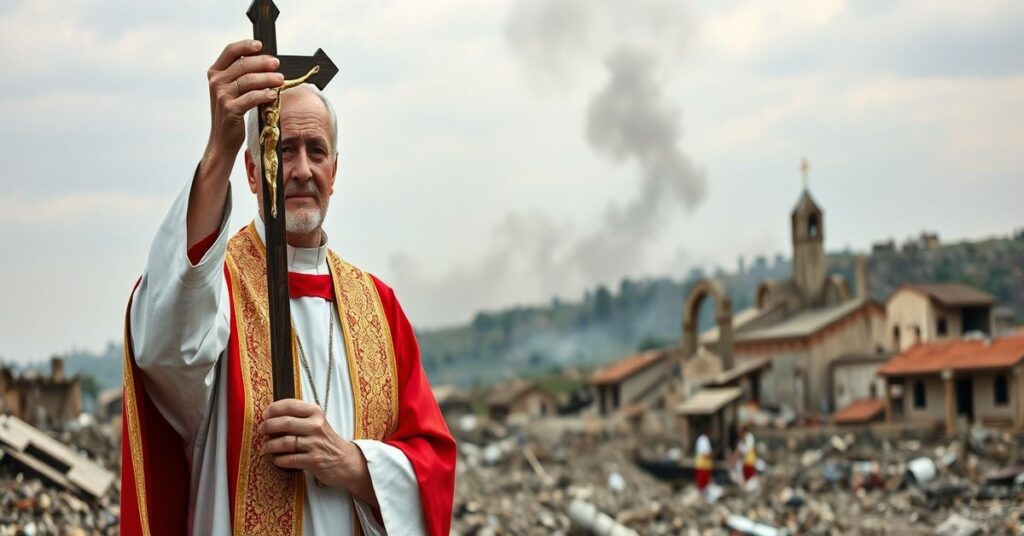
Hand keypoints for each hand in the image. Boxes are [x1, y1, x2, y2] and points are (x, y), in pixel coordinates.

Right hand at [205, 39, 282, 158]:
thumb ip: (242, 75)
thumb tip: (267, 63)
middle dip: (263, 63)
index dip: (246, 45)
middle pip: (243, 65)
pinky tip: (273, 95)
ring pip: (249, 80)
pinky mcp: (230, 109)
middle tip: (277, 65)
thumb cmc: (232, 112)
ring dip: (267, 79)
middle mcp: (216, 82)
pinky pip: (251, 98)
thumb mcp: (232, 90)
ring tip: (280, 80)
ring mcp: (222, 96)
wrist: (222, 139)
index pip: (230, 51)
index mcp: (215, 73)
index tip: (261, 45)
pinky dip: (264, 95)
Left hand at [259, 399, 375, 504]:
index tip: (265, 414)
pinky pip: (289, 459)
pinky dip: (278, 460)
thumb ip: (298, 417)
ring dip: (270, 445)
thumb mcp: (317, 422)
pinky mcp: (313, 461)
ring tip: (265, 446)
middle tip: (262, 430)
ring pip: (285, 442)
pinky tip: (276, 459)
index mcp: (316, 413)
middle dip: (268, 426)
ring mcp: (315, 444)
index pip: (291, 405)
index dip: (274, 409)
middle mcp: (316, 426)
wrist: (346, 460)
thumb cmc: (326, 440)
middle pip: (285, 423)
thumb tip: (271, 417)